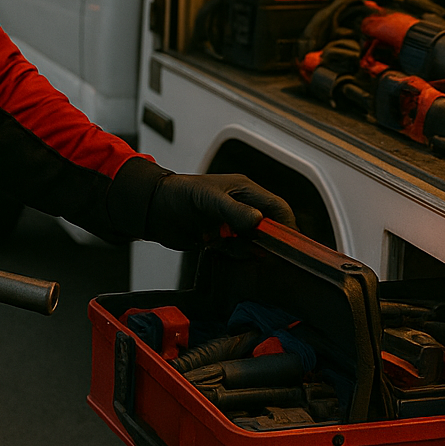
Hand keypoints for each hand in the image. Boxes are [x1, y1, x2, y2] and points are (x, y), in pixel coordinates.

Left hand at [146, 173, 296, 250]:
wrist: (154, 210)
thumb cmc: (179, 193)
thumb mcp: (210, 200)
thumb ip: (234, 211)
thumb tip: (258, 220)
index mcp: (245, 190)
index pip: (277, 207)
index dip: (286, 225)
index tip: (290, 244)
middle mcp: (242, 207)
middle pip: (269, 227)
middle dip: (270, 241)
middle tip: (267, 254)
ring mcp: (231, 224)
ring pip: (254, 242)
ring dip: (249, 249)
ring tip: (233, 248)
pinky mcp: (221, 238)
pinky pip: (237, 251)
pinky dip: (234, 254)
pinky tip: (219, 249)